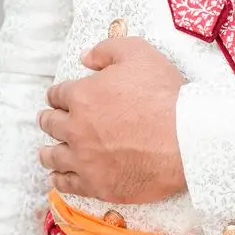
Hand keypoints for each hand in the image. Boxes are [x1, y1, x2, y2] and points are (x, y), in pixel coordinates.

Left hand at [38, 37, 185, 201]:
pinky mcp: (97, 184)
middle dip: (49, 120)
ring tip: (47, 152)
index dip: (58, 95)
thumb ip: (107, 50)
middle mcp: (76, 129)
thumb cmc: (164, 94)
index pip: (58, 94)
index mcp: (82, 96)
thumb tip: (85, 58)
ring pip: (53, 156)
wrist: (186, 138)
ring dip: (48, 151)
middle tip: (49, 121)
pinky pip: (67, 184)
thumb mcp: (138, 53)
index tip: (59, 98)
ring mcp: (85, 160)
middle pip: (51, 125)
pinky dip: (59, 179)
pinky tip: (58, 177)